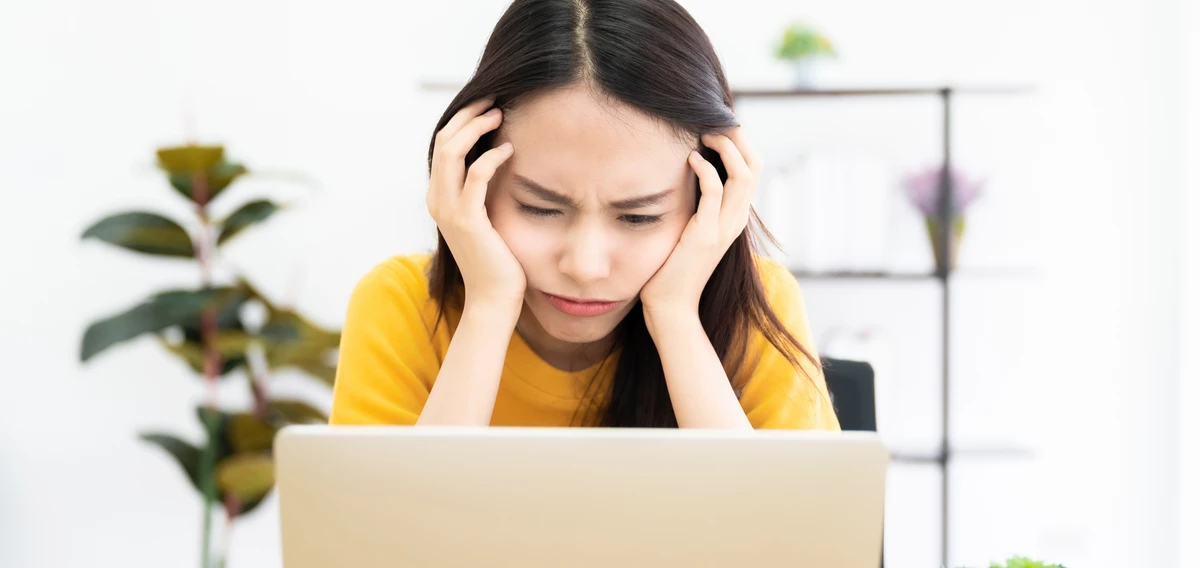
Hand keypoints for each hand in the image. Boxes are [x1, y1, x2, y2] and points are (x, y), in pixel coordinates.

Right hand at [426, 97, 524, 318]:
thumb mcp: (487, 217)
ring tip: (501, 114)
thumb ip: (484, 192)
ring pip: (451, 151)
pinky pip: (475, 176)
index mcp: (440, 197)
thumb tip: (500, 160)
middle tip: (494, 99)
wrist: (494, 298)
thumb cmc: (498, 259)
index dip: (462, 120)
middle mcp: (438, 200)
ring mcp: (449, 209)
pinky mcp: (468, 220)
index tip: (487, 104)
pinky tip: (510, 150)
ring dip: (476, 127)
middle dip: (468, 114)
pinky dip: (491, 157)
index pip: (442, 144)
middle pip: (443, 139)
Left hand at [640, 127, 761, 319]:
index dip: (740, 143)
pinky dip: (705, 169)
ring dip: (726, 147)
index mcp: (735, 217)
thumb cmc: (672, 268)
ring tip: (705, 132)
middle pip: (755, 165)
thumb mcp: (689, 229)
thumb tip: (683, 175)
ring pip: (744, 174)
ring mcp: (724, 228)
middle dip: (738, 137)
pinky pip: (715, 191)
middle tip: (714, 120)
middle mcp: (736, 220)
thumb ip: (694, 206)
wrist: (670, 307)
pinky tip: (689, 158)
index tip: (716, 124)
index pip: (752, 169)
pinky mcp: (705, 235)